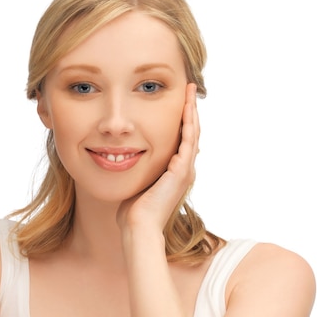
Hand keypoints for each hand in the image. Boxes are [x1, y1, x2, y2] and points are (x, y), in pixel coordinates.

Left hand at [117, 82, 199, 232]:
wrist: (138, 226)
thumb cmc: (133, 212)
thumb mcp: (137, 184)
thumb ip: (137, 171)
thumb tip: (123, 161)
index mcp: (174, 173)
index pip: (181, 140)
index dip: (181, 120)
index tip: (178, 102)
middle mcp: (184, 171)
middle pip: (191, 134)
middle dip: (190, 111)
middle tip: (190, 90)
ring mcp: (185, 171)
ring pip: (193, 134)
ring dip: (192, 112)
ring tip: (191, 93)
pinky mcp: (181, 171)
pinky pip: (188, 141)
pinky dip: (189, 123)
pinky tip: (187, 108)